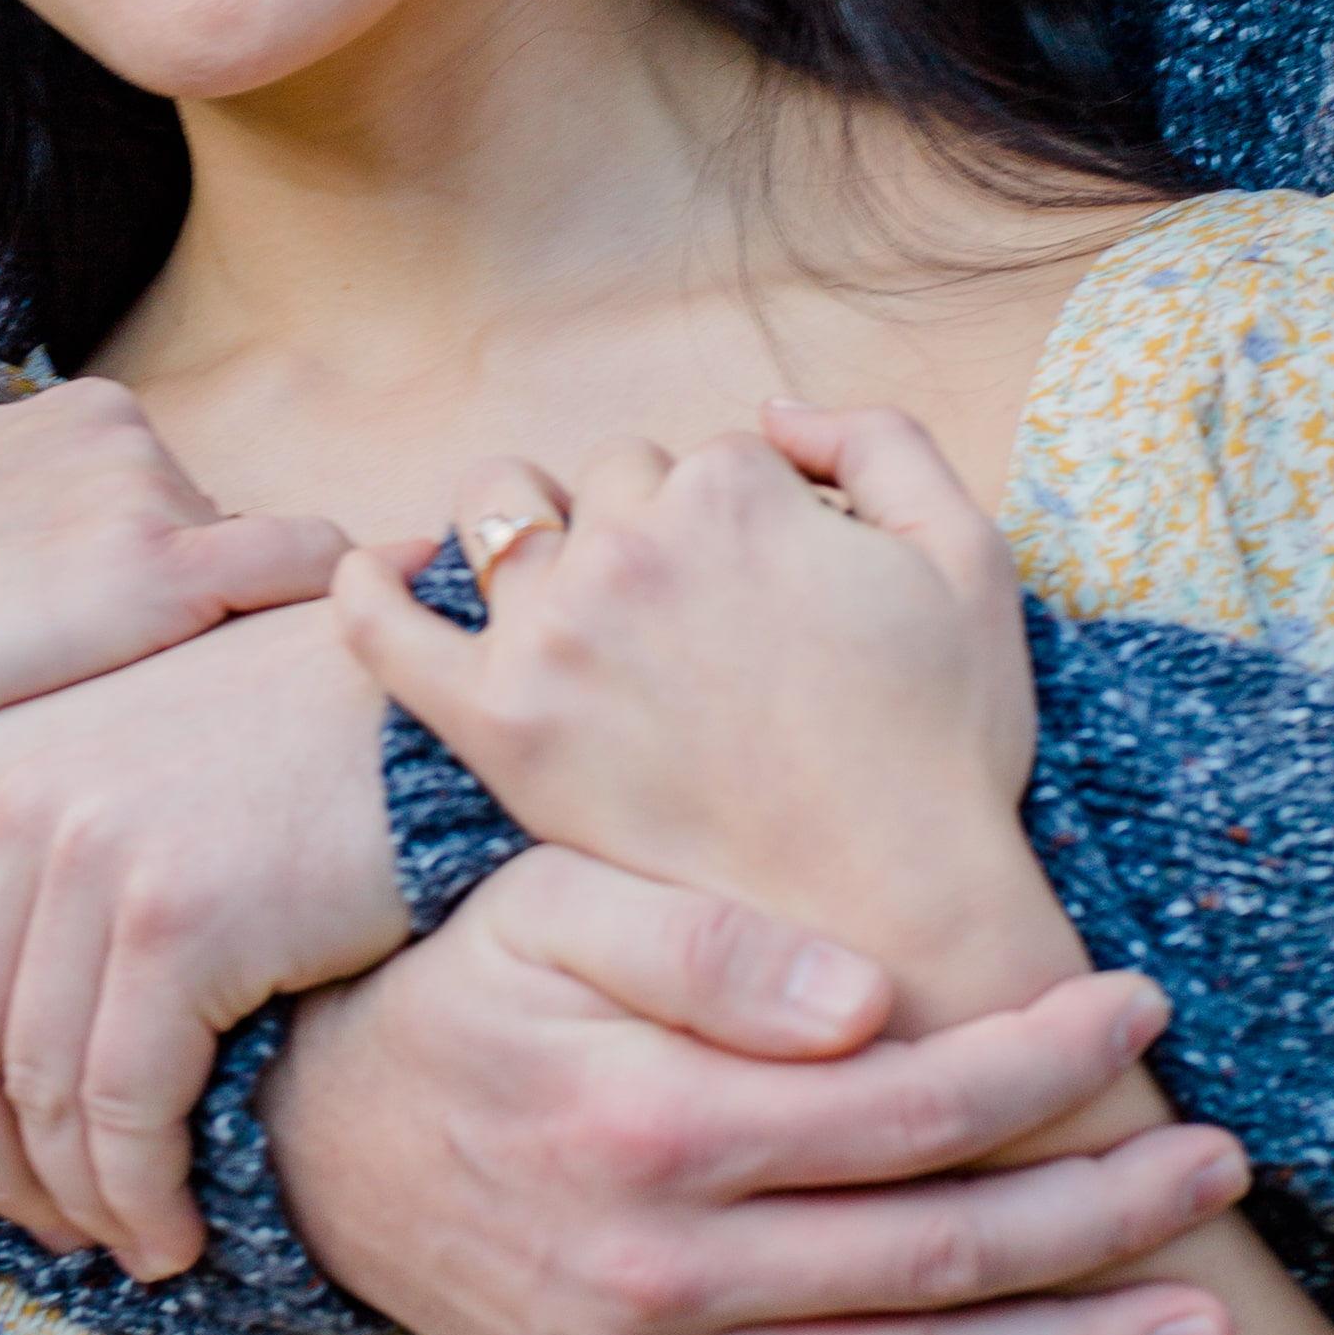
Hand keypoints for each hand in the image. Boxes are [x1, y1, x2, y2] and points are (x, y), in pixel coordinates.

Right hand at [0, 377, 344, 834]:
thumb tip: (44, 600)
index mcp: (3, 422)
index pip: (126, 493)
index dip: (128, 585)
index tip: (113, 660)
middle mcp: (73, 424)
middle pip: (193, 522)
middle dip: (180, 610)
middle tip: (141, 709)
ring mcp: (119, 485)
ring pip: (244, 564)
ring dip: (226, 636)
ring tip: (177, 724)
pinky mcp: (153, 564)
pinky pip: (304, 569)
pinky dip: (339, 609)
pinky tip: (333, 671)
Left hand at [0, 593, 409, 1278]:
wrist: (434, 702)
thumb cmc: (292, 742)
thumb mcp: (127, 761)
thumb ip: (34, 857)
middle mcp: (9, 798)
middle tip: (45, 1227)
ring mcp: (89, 854)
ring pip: (31, 1092)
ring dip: (73, 1201)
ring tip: (125, 1242)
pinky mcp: (178, 916)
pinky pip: (125, 1107)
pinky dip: (141, 1195)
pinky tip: (176, 1232)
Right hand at [264, 850, 1245, 1334]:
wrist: (320, 1144)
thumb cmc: (466, 988)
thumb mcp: (557, 908)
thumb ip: (713, 945)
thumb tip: (871, 1000)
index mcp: (660, 1126)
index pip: (909, 1105)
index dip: (1040, 1061)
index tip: (1138, 1005)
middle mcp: (672, 1269)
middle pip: (941, 1251)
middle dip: (1102, 1212)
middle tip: (1221, 1170)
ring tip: (1206, 1334)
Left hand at [330, 407, 1045, 992]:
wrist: (887, 924)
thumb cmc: (940, 750)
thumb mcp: (967, 558)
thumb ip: (881, 442)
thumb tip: (776, 410)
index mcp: (736, 488)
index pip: (711, 457)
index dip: (751, 525)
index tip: (778, 604)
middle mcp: (631, 544)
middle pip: (610, 482)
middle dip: (650, 530)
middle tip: (699, 634)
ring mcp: (554, 634)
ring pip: (501, 515)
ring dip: (535, 535)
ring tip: (581, 606)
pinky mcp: (496, 725)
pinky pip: (385, 627)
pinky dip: (366, 588)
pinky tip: (378, 574)